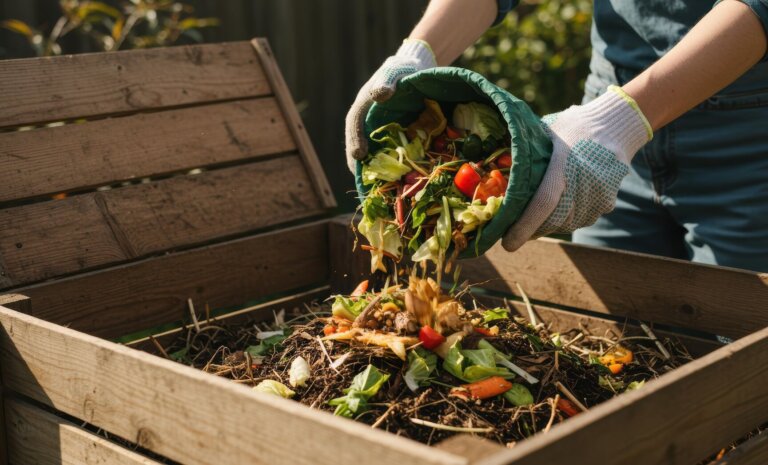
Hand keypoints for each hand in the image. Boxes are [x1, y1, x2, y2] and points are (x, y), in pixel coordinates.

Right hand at [345, 39, 435, 172]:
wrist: (416, 67)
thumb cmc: (403, 67)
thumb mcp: (395, 71)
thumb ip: (387, 81)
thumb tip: (380, 95)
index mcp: (364, 104)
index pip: (354, 122)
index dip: (355, 139)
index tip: (358, 155)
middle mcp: (367, 118)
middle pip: (357, 141)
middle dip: (358, 161)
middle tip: (361, 179)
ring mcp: (377, 126)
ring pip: (370, 148)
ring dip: (371, 165)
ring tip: (375, 183)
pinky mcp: (389, 132)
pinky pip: (385, 149)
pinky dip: (387, 162)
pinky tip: (396, 175)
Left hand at [502, 86, 652, 250]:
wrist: (616, 125)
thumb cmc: (571, 126)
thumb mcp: (544, 131)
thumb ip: (526, 153)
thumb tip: (492, 171)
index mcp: (564, 162)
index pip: (543, 203)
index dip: (524, 226)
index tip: (507, 244)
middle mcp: (585, 181)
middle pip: (553, 220)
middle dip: (530, 230)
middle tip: (513, 233)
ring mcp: (600, 194)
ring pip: (567, 224)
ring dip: (548, 225)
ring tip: (533, 218)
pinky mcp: (607, 202)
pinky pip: (581, 219)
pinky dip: (566, 219)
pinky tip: (558, 207)